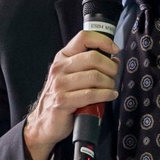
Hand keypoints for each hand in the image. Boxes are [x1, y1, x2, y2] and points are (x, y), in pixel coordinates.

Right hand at [23, 30, 118, 159]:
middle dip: (110, 67)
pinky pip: (91, 94)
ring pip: (94, 76)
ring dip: (109, 83)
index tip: (115, 50)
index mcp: (62, 57)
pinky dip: (105, 95)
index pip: (83, 38)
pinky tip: (110, 96)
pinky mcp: (63, 101)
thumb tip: (114, 60)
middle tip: (114, 76)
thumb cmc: (63, 97)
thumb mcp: (71, 75)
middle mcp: (59, 68)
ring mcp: (60, 85)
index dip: (103, 41)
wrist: (45, 121)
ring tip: (111, 88)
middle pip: (93, 58)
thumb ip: (89, 65)